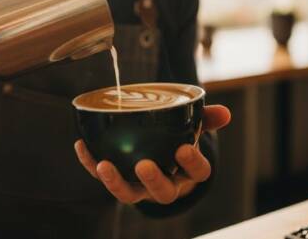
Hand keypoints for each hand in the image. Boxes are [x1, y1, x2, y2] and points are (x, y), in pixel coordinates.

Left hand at [73, 104, 230, 204]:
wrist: (162, 159)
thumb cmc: (178, 142)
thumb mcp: (193, 130)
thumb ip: (206, 119)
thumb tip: (225, 113)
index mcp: (188, 173)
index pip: (197, 173)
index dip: (191, 163)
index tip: (184, 149)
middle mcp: (166, 185)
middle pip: (162, 191)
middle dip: (153, 180)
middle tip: (144, 165)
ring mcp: (140, 188)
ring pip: (129, 194)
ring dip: (115, 182)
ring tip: (104, 165)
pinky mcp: (119, 182)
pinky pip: (103, 177)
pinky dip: (90, 164)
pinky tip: (82, 146)